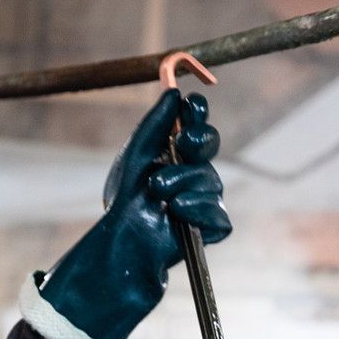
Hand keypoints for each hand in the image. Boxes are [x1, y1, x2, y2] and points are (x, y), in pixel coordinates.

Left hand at [37, 90, 231, 338]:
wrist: (120, 246)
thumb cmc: (124, 202)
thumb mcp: (135, 158)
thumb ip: (155, 126)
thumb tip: (172, 93)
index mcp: (175, 154)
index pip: (196, 126)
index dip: (198, 115)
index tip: (192, 105)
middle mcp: (192, 173)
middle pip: (211, 146)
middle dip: (197, 142)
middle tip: (180, 146)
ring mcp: (202, 201)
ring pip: (212, 180)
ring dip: (184, 182)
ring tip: (158, 194)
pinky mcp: (208, 230)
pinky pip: (218, 215)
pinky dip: (198, 212)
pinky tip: (177, 213)